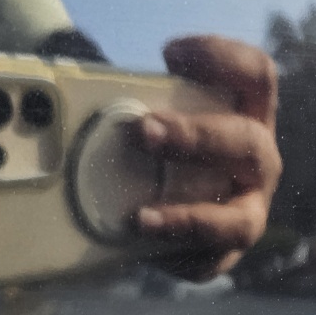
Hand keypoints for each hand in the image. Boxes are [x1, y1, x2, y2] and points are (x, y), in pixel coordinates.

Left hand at [134, 35, 281, 277]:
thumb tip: (57, 95)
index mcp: (248, 116)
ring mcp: (248, 211)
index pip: (257, 76)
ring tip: (143, 217)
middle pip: (247, 143)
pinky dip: (172, 252)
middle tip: (143, 130)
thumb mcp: (148, 115)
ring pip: (239, 219)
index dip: (222, 59)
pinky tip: (139, 238)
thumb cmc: (154, 147)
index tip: (169, 54)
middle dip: (196, 137)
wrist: (155, 204)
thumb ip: (125, 102)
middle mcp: (258, 163)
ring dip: (190, 215)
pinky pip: (209, 259)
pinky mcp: (223, 253)